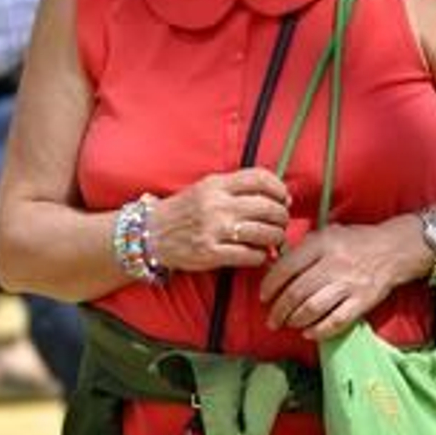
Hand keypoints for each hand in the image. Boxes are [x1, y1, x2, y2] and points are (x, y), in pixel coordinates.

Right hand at [148, 170, 290, 272]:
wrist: (151, 234)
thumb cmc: (185, 211)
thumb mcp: (207, 188)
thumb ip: (238, 188)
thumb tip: (279, 197)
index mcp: (216, 184)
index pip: (260, 178)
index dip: (279, 188)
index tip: (284, 198)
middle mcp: (216, 205)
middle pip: (268, 207)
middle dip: (282, 216)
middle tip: (282, 222)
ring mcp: (214, 230)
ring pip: (264, 233)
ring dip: (276, 237)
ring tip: (274, 239)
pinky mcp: (211, 254)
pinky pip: (251, 255)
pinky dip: (261, 256)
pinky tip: (259, 254)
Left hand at [259, 220, 426, 341]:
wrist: (395, 249)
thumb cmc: (356, 241)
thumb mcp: (328, 233)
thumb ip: (304, 248)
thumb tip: (276, 265)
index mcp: (322, 244)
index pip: (287, 266)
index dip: (270, 284)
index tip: (263, 296)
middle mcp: (334, 263)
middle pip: (297, 292)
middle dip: (279, 310)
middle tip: (271, 319)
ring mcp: (349, 284)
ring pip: (313, 308)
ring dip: (295, 320)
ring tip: (288, 324)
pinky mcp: (362, 301)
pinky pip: (336, 321)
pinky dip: (319, 330)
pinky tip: (309, 333)